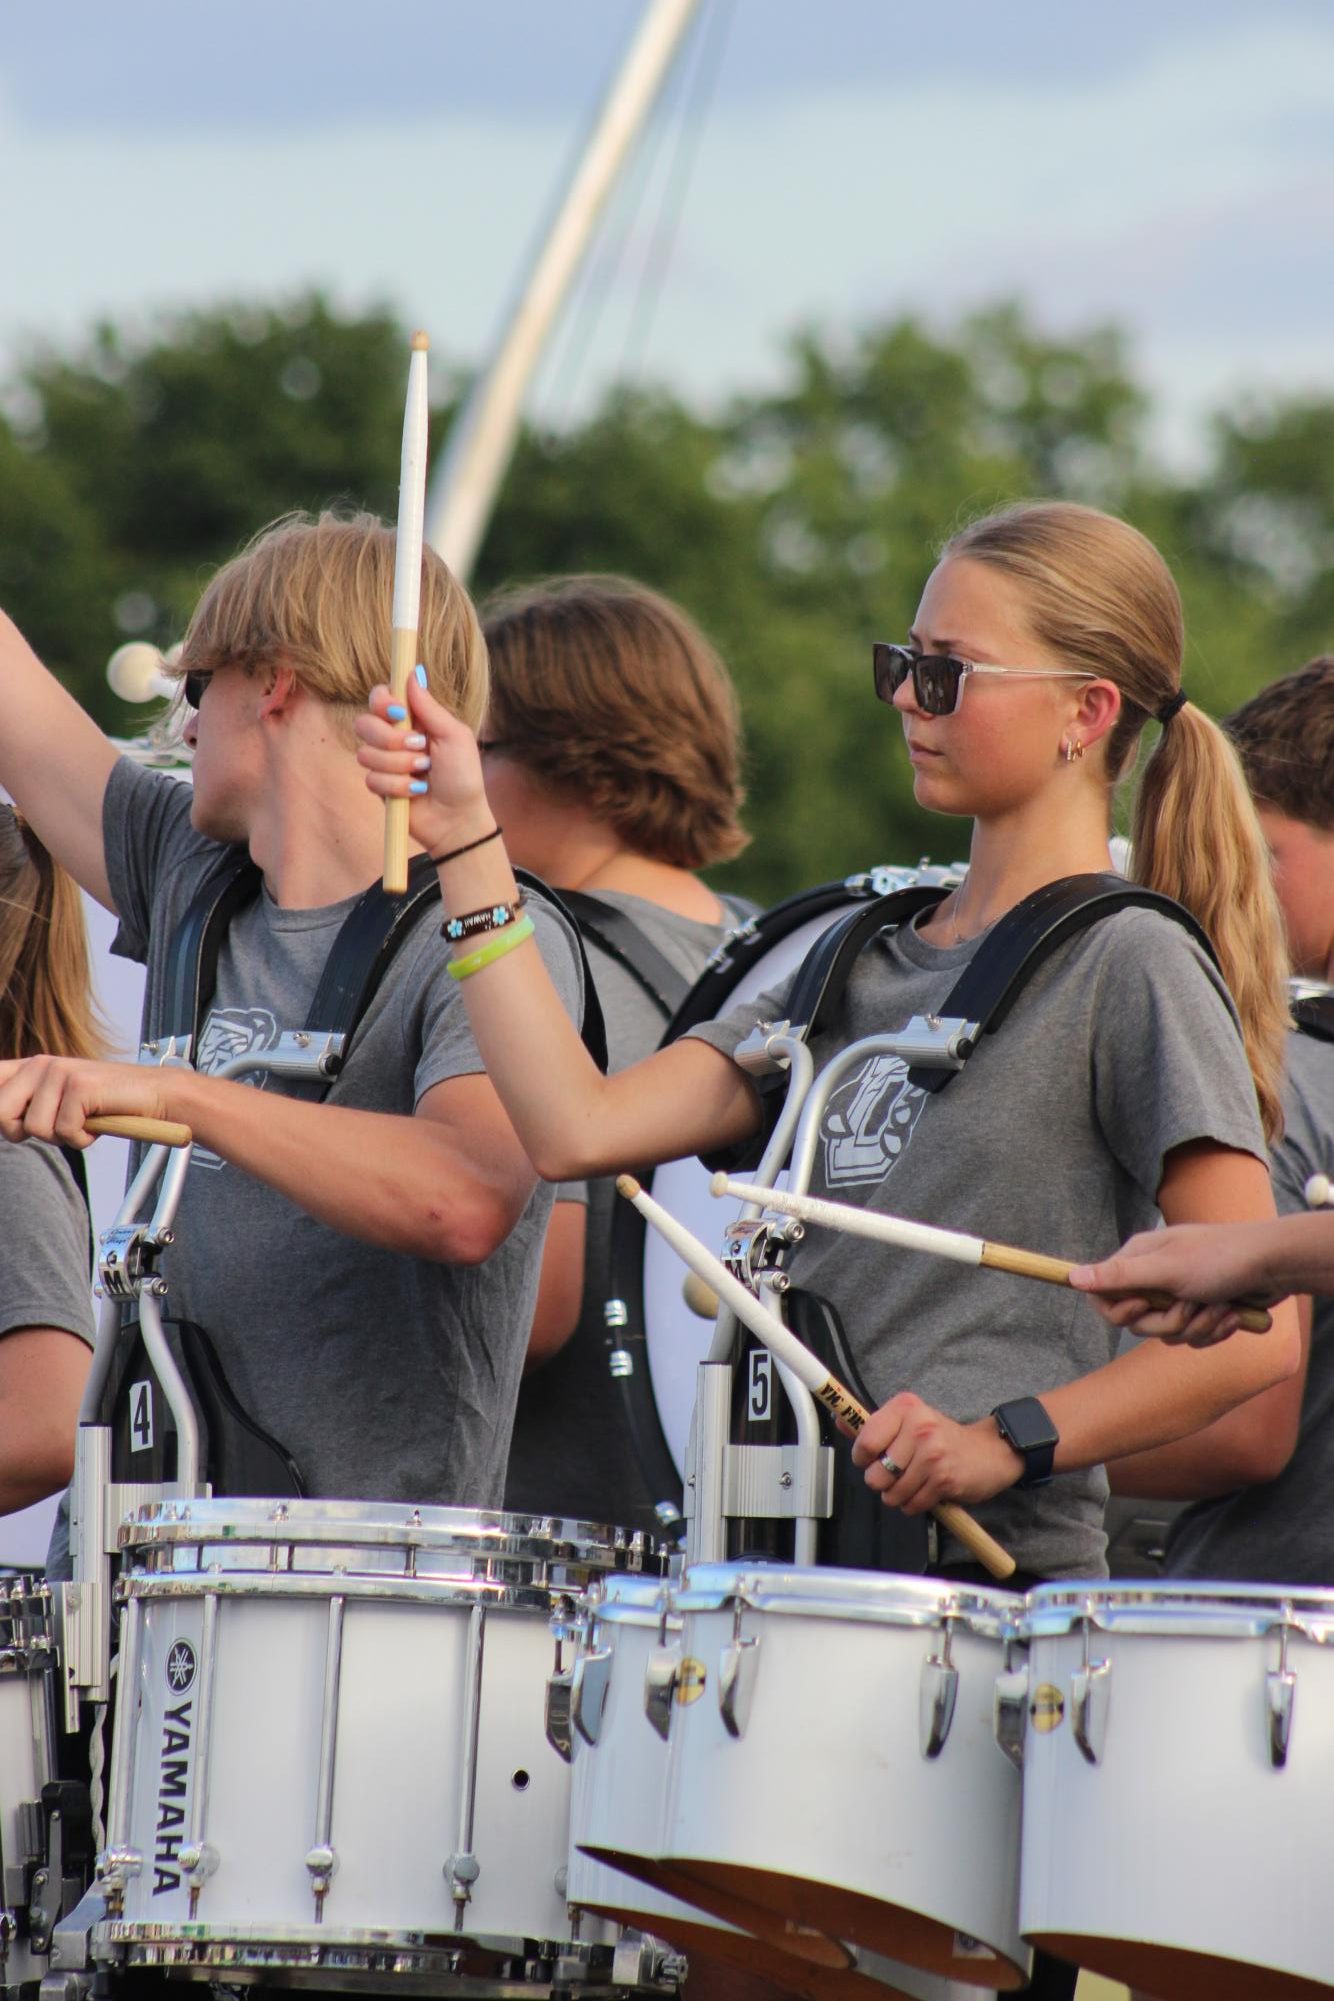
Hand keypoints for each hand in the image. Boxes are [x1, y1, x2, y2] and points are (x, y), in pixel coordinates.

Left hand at [0, 1055, 172, 1147]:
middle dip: (24, 1132)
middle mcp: (41, 1064)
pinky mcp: (80, 1086)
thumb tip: (3, 1123)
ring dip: (62, 1136)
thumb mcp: (60, 1102)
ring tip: (83, 1122)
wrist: (154, 1096)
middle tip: (56, 1126)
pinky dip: (83, 1138)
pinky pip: (65, 1131)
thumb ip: (28, 1105)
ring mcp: (60, 1073)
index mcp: (32, 1066)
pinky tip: (97, 1124)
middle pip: (1, 1113)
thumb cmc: (108, 1104)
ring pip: (35, 1128)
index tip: (13, 1121)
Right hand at [355, 674, 494, 859]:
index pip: (380, 697)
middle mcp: (394, 738)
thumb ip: (430, 707)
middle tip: (419, 748)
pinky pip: (372, 779)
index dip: (382, 702)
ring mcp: (385, 762)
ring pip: (366, 754)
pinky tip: (416, 791)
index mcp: (413, 720)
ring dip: (399, 766)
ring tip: (424, 774)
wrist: (459, 819)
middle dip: (390, 739)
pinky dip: (397, 786)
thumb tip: (413, 672)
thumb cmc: (463, 776)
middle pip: (364, 723)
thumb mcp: (454, 736)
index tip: (399, 713)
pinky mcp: (380, 786)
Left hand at [849, 1391, 1024, 1512]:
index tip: (874, 1459)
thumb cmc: (943, 1437)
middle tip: (899, 1473)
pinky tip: (926, 1491)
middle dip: (882, 1482)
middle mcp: (918, 1428)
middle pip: (875, 1475)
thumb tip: (840, 1419)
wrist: (990, 1452)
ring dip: (898, 1496)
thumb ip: (873, 1424)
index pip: (865, 1442)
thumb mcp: (909, 1421)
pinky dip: (914, 1504)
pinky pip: (911, 1505)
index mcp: (906, 1408)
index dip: (863, 1458)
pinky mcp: (944, 1480)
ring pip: (892, 1494)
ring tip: (914, 1482)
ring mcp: (932, 1454)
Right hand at [1069, 1224, 1283, 1346]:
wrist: (1274, 1266)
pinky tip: (1231, 1313)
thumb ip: (1118, 1276)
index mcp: (1139, 1260)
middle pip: (1138, 1322)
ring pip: (1168, 1333)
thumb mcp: (1165, 1269)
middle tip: (1190, 1303)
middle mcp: (1155, 1277)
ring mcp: (1179, 1295)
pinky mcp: (1201, 1310)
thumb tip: (1071, 1277)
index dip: (1119, 1310)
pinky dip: (1214, 1329)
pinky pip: (1193, 1337)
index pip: (1104, 1296)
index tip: (1140, 1307)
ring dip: (1197, 1325)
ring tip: (1219, 1305)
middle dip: (1168, 1321)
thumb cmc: (1220, 1259)